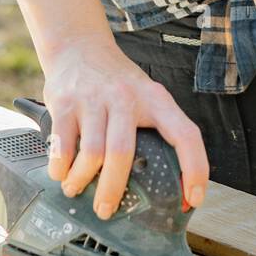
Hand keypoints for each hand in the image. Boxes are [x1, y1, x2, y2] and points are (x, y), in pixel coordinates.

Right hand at [41, 36, 209, 219]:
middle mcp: (126, 97)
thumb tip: (172, 180)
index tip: (192, 199)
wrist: (79, 46)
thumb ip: (157, 128)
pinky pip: (63, 146)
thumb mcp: (145, 94)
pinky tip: (62, 172)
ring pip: (91, 154)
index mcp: (155, 99)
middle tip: (107, 210)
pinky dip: (61, 167)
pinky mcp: (65, 102)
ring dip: (81, 181)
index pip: (185, 134)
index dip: (194, 169)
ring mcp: (93, 99)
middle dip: (113, 191)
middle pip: (123, 154)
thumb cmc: (117, 80)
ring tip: (76, 189)